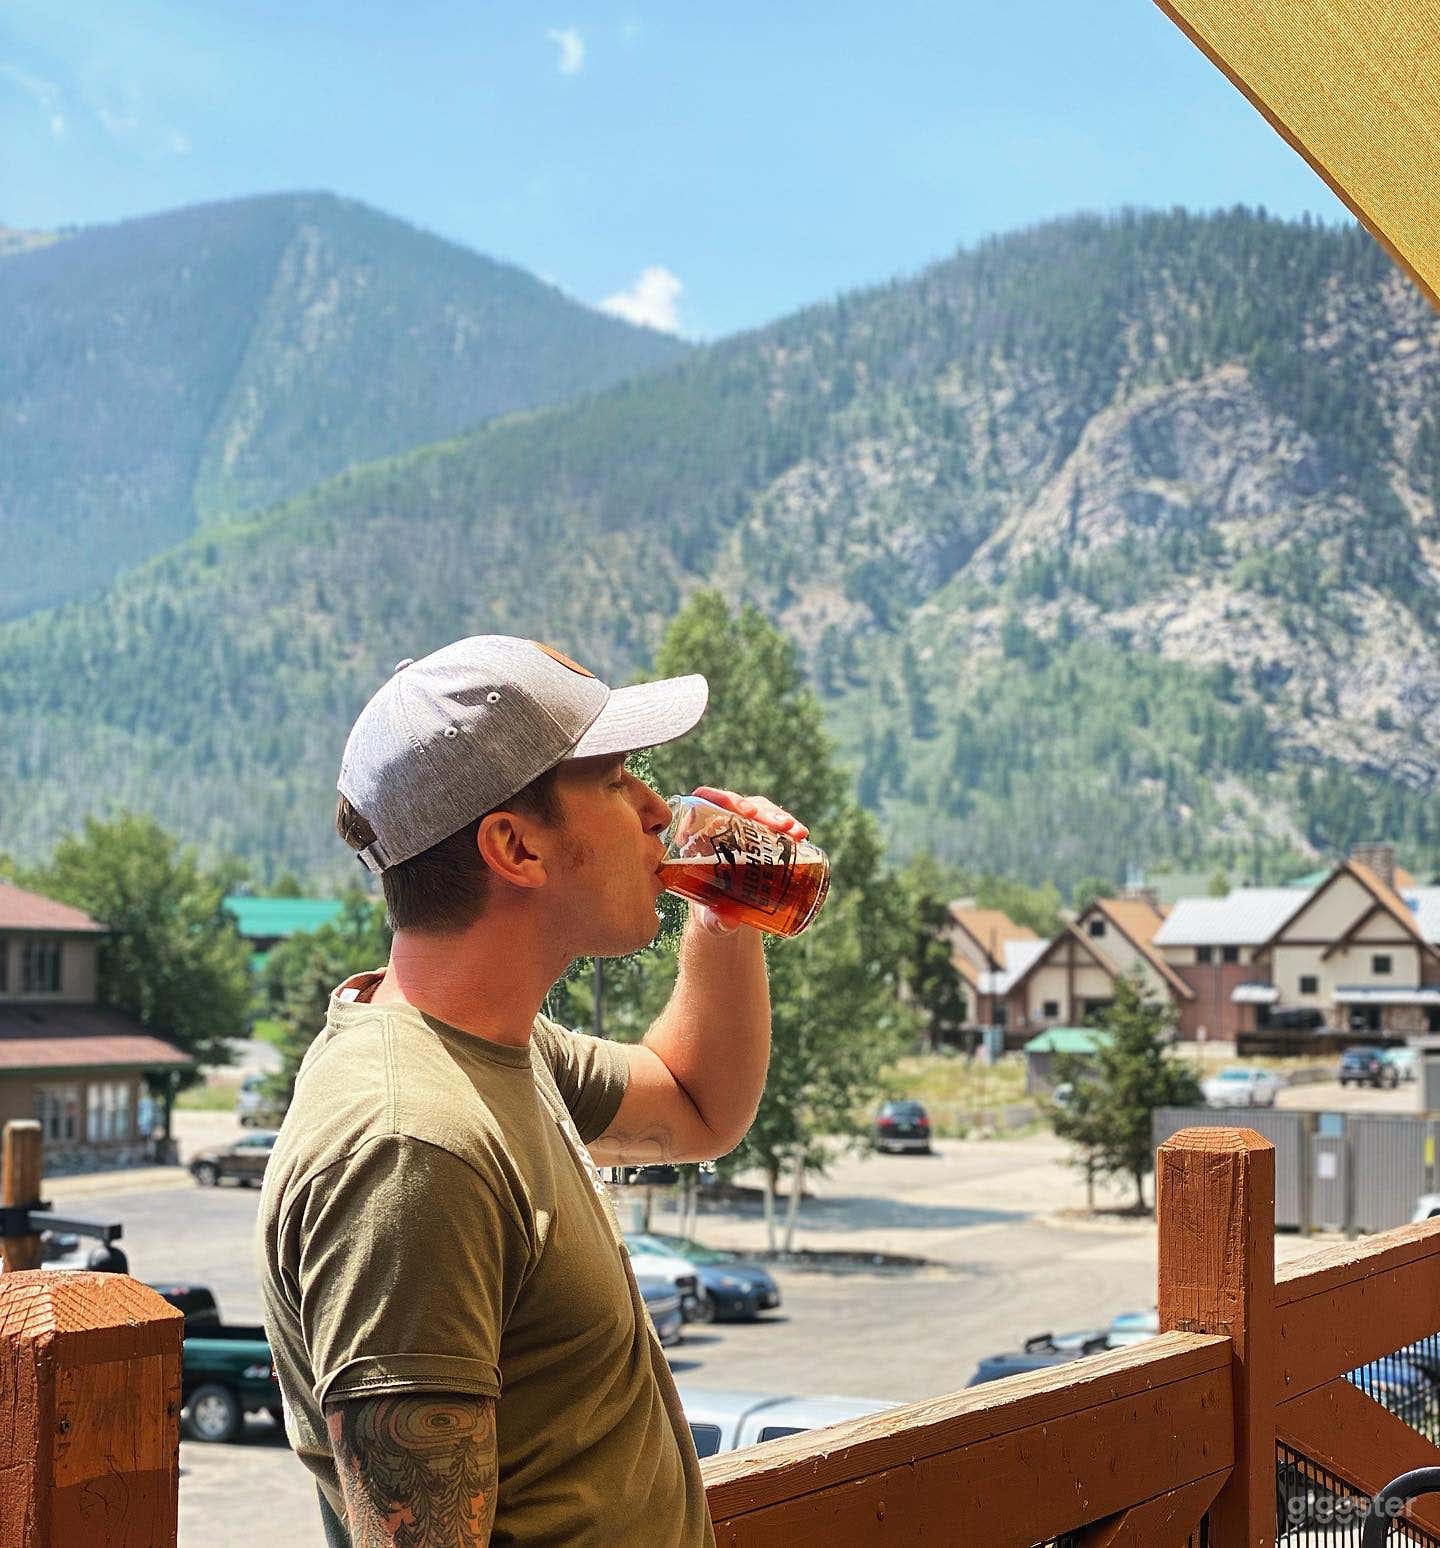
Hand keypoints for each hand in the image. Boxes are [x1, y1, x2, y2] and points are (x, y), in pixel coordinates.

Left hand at [687, 786, 808, 934]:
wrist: (728, 916)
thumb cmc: (710, 913)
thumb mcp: (709, 917)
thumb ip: (714, 921)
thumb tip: (729, 922)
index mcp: (697, 836)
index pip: (704, 801)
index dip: (721, 797)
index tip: (744, 811)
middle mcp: (720, 826)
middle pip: (739, 804)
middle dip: (762, 811)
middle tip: (779, 825)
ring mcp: (743, 830)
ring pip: (761, 811)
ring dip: (779, 817)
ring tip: (797, 833)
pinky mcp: (762, 838)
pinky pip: (775, 826)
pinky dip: (789, 828)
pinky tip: (802, 835)